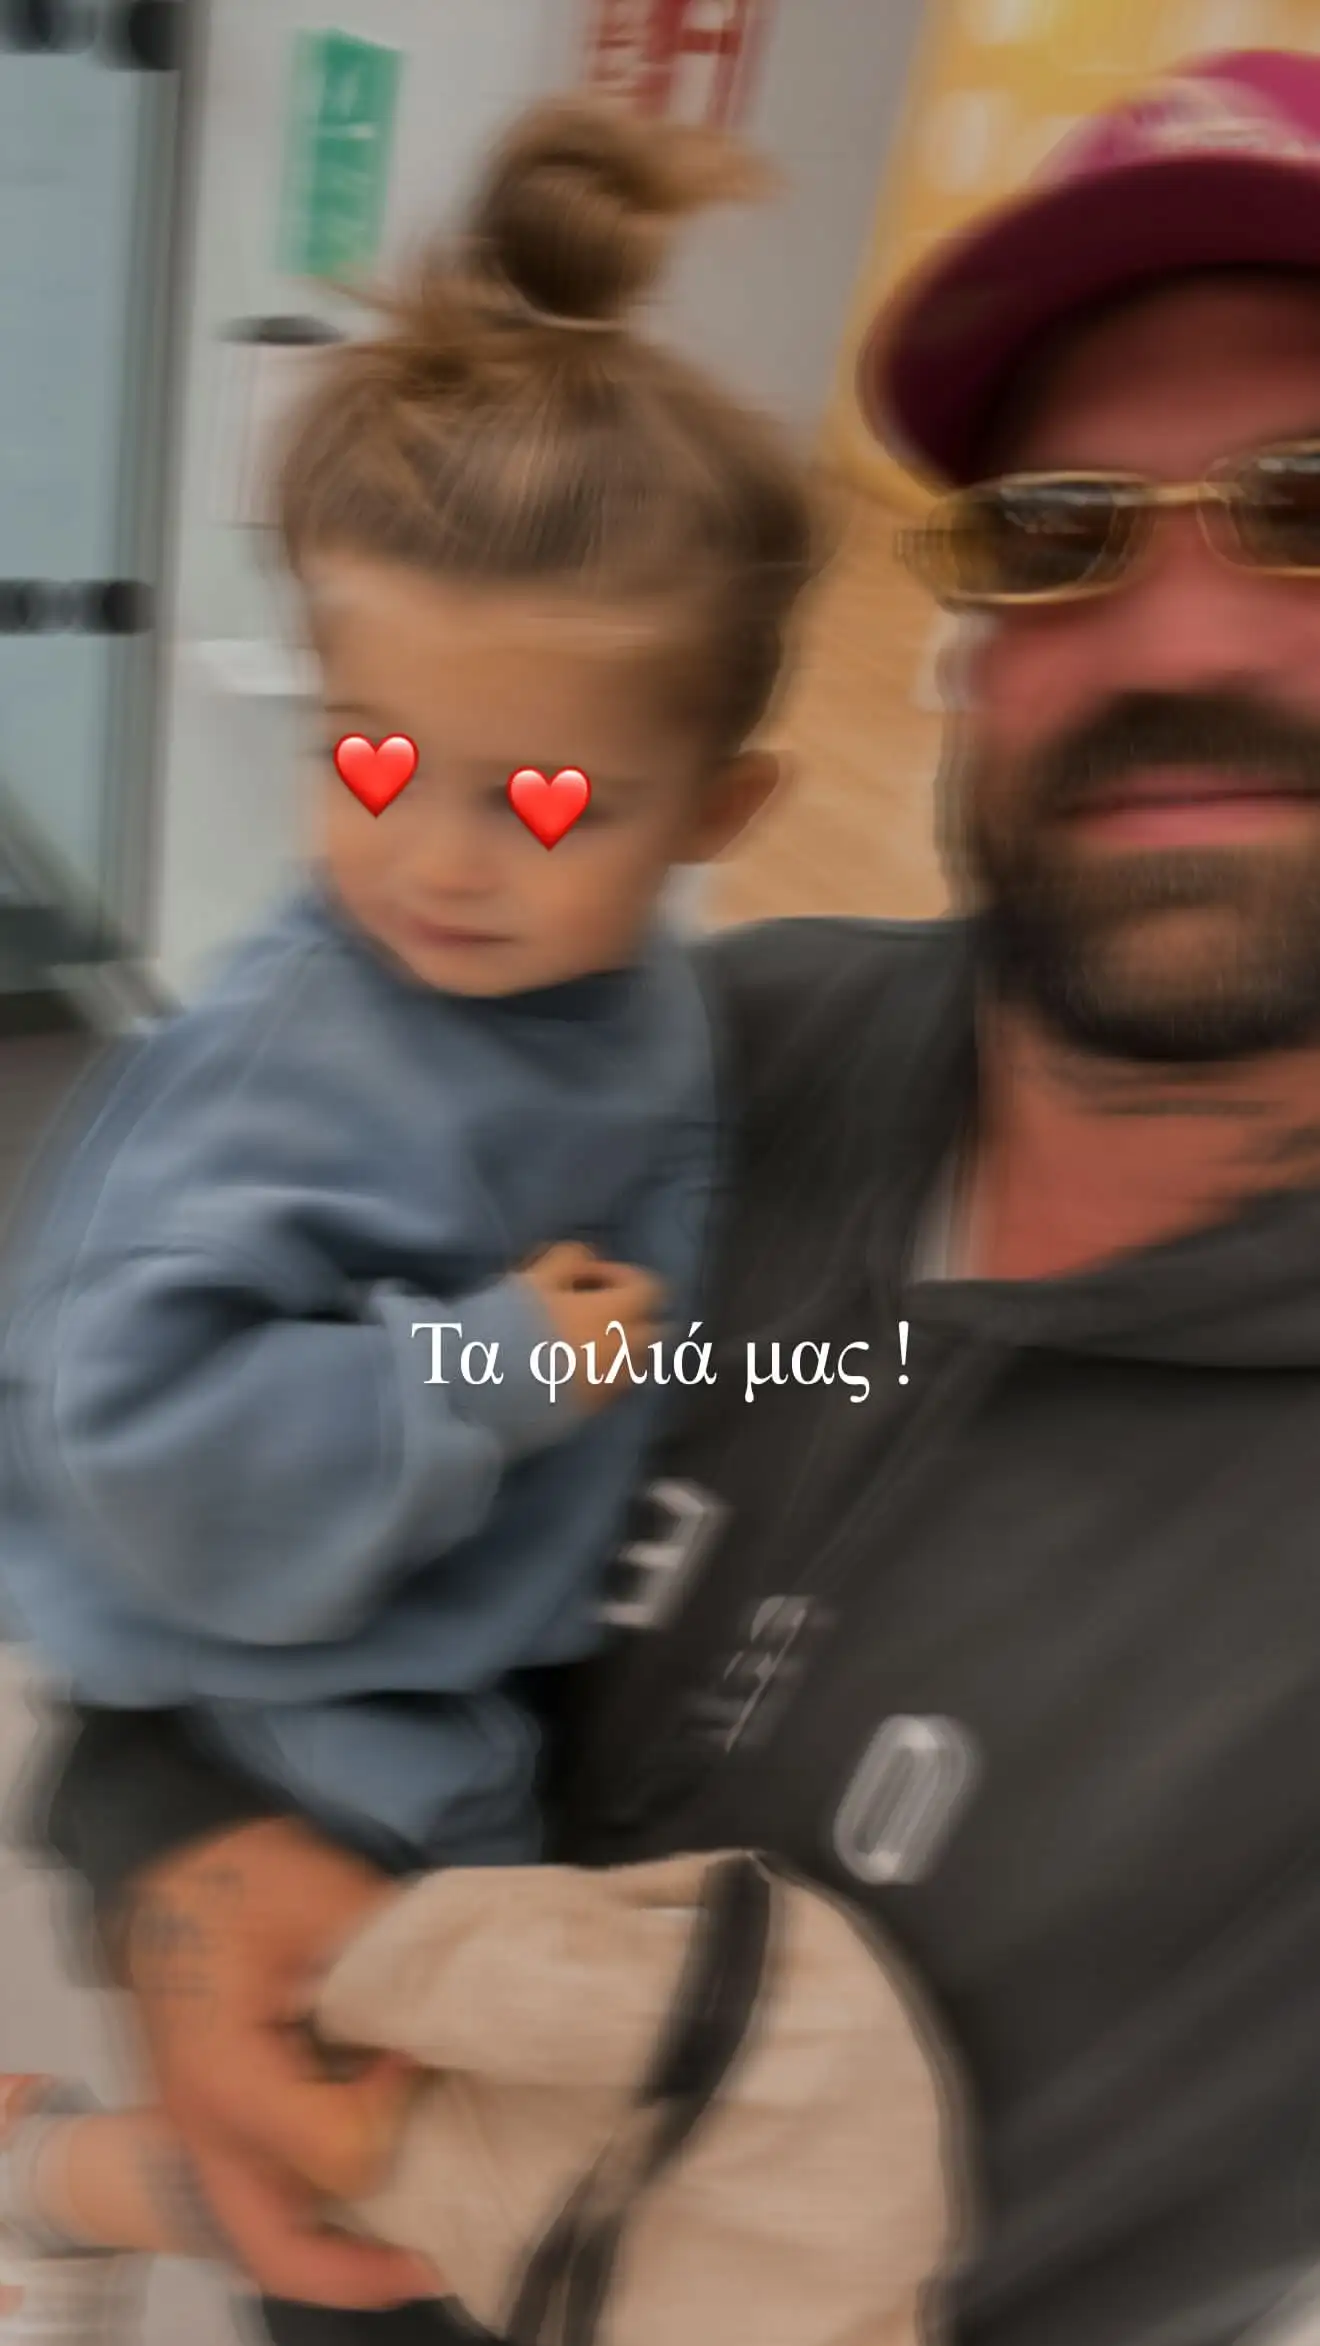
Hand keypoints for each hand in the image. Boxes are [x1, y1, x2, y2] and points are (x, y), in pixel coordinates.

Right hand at [123, 1818, 437, 2308]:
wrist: (167, 1862)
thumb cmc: (238, 1877)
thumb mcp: (321, 1898)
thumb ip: (388, 1962)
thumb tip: (453, 2009)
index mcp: (226, 2076)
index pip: (334, 2151)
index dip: (392, 2107)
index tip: (412, 2051)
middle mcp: (203, 2126)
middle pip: (275, 2251)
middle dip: (361, 2271)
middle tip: (433, 2260)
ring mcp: (197, 2133)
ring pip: (262, 2238)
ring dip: (337, 2249)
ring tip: (411, 2241)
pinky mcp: (209, 2123)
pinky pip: (258, 2198)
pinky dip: (312, 2210)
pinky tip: (367, 2182)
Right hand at [517, 1242, 665, 1412]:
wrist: (484, 1391)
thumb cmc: (508, 1327)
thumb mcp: (533, 1279)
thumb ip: (568, 1259)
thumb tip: (589, 1257)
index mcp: (612, 1315)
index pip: (649, 1290)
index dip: (623, 1276)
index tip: (588, 1277)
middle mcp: (621, 1352)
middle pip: (653, 1331)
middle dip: (631, 1317)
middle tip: (593, 1310)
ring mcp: (609, 1386)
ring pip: (635, 1364)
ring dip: (619, 1349)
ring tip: (581, 1342)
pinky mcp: (590, 1412)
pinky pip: (612, 1391)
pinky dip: (601, 1376)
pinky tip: (566, 1369)